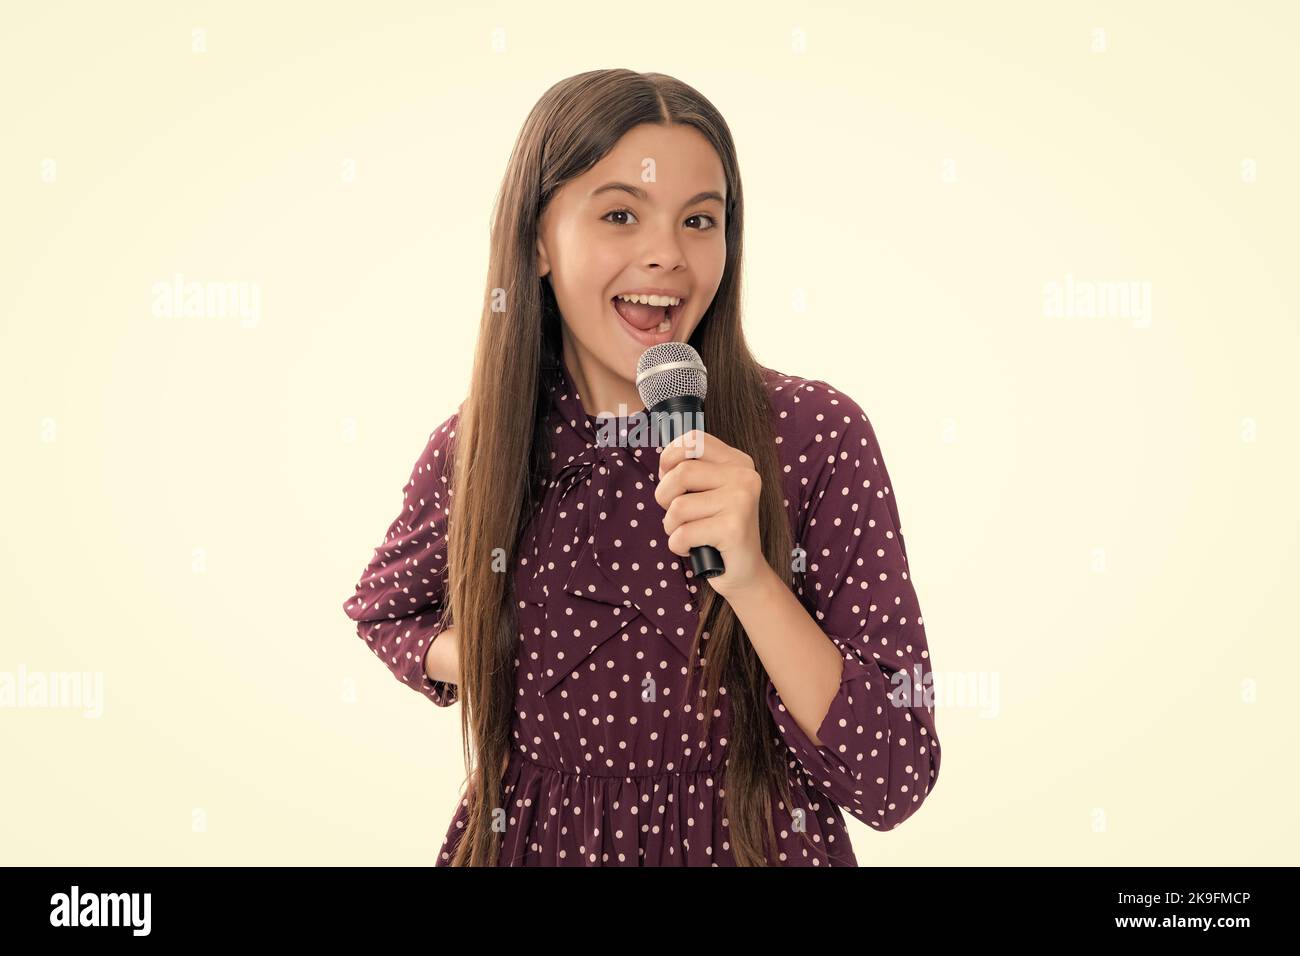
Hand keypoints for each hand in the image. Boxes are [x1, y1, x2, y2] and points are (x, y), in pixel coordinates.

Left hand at [655, 429, 768, 599]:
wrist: (744, 571)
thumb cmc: (716, 530)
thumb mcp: (706, 492)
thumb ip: (689, 471)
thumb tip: (664, 462)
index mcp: (738, 462)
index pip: (694, 439)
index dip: (670, 457)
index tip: (668, 477)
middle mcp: (744, 477)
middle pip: (681, 472)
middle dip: (664, 497)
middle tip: (676, 515)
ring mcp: (741, 501)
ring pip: (678, 506)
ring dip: (672, 526)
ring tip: (690, 534)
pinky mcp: (733, 529)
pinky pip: (683, 533)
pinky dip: (678, 545)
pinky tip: (695, 549)